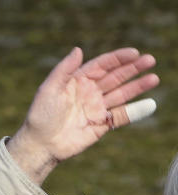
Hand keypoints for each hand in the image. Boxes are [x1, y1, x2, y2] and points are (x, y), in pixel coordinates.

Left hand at [7, 46, 157, 183]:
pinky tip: (149, 104)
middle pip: (116, 77)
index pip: (103, 65)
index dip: (118, 58)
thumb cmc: (41, 115)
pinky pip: (120, 117)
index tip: (134, 53)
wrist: (40, 144)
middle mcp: (90, 92)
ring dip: (138, 86)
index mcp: (79, 80)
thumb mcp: (49, 89)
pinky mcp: (101, 125)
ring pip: (122, 94)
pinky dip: (135, 111)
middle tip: (150, 60)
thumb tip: (78, 49)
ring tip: (154, 78)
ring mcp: (97, 108)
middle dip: (133, 68)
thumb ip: (64, 69)